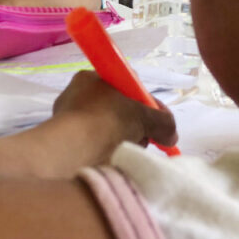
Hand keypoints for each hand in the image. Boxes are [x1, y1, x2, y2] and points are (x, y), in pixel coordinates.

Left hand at [53, 72, 177, 149]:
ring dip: (123, 139)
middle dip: (135, 124)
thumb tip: (171, 135)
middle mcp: (76, 95)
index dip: (143, 101)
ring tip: (131, 150)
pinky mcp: (66, 143)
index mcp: (90, 78)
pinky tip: (116, 159)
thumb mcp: (144, 117)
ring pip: (108, 129)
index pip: (123, 85)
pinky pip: (96, 145)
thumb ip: (163, 122)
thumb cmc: (109, 120)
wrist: (76, 149)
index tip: (155, 118)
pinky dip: (109, 152)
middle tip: (145, 137)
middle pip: (117, 109)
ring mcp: (68, 120)